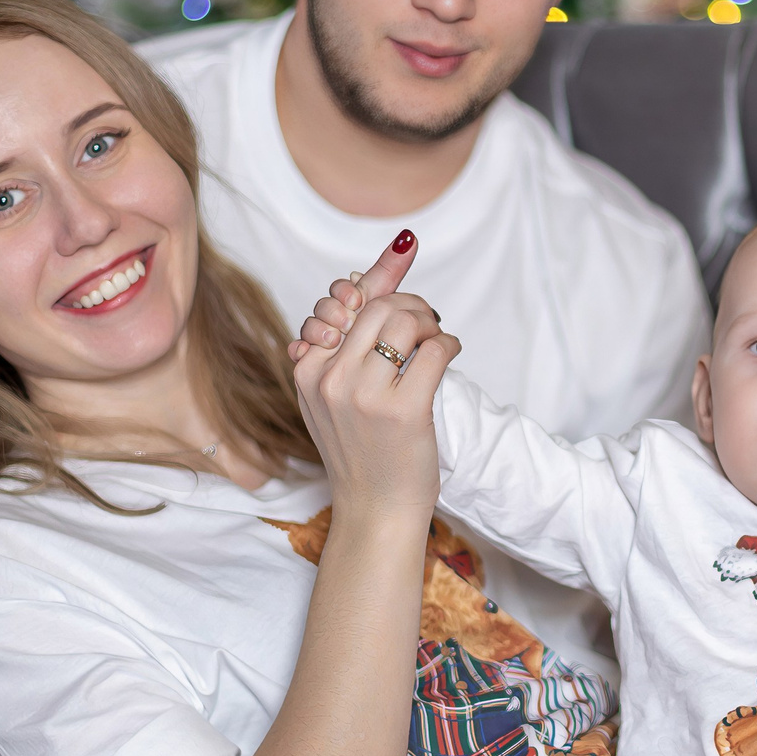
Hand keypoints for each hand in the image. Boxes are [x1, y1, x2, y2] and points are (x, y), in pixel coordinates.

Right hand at [286, 233, 459, 522]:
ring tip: (437, 337)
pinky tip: (450, 353)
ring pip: (405, 320)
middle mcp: (329, 378)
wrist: (374, 510)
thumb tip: (364, 275)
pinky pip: (435, 350)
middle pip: (377, 305)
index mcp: (307, 369)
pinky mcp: (403, 411)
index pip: (342, 300)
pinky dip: (449, 343)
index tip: (406, 245)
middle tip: (428, 318)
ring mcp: (364, 395)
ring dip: (432, 320)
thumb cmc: (361, 450)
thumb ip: (344, 340)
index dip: (379, 272)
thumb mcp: (334, 394)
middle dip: (411, 301)